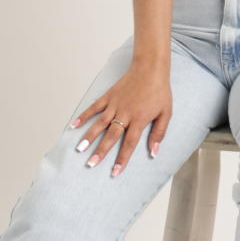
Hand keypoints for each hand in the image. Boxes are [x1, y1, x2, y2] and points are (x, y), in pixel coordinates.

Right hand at [68, 61, 171, 177]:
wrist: (150, 68)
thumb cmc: (159, 91)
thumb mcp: (166, 113)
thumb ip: (159, 133)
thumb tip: (154, 152)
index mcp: (139, 120)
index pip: (129, 144)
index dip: (122, 159)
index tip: (115, 172)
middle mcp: (125, 114)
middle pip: (111, 136)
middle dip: (100, 152)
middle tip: (91, 164)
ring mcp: (114, 105)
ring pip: (99, 123)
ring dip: (89, 137)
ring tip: (79, 149)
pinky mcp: (108, 96)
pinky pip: (94, 107)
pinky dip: (83, 116)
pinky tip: (73, 125)